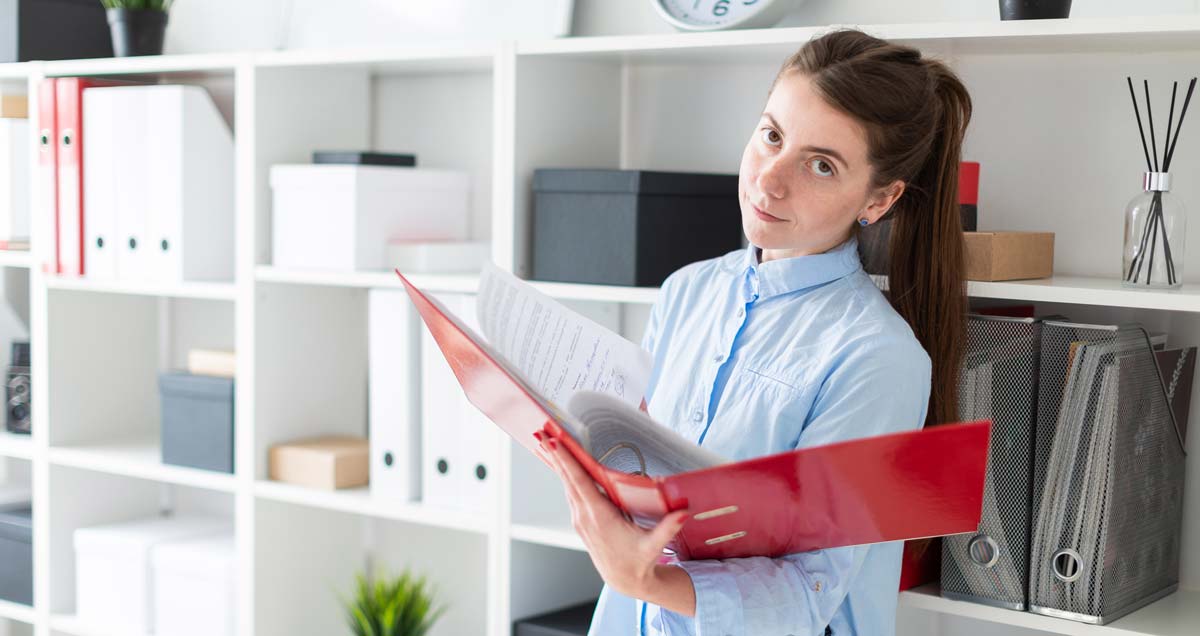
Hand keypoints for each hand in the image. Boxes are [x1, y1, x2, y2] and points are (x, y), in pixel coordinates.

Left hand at [535, 434, 689, 599]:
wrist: (624, 581)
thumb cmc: (638, 562)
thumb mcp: (653, 546)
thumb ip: (667, 528)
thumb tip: (683, 512)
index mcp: (599, 517)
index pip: (580, 483)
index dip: (568, 462)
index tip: (556, 444)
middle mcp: (585, 516)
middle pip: (568, 479)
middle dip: (557, 456)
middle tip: (544, 432)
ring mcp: (580, 519)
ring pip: (567, 485)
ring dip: (559, 464)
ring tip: (549, 443)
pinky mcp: (581, 521)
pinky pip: (571, 493)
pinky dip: (565, 476)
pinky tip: (563, 466)